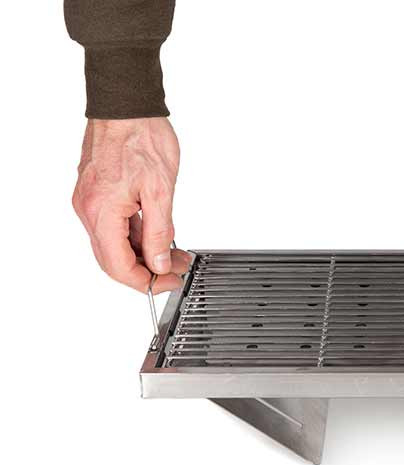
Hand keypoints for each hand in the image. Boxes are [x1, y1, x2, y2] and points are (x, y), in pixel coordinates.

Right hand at [72, 118, 190, 293]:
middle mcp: (89, 209)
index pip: (119, 266)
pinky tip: (156, 235)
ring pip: (113, 244)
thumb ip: (160, 232)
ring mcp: (89, 201)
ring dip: (142, 253)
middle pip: (112, 260)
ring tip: (172, 252)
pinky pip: (113, 225)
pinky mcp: (96, 193)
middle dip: (146, 271)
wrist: (126, 104)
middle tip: (175, 270)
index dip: (146, 281)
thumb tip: (160, 262)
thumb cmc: (141, 136)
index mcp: (101, 211)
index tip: (169, 281)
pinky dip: (134, 235)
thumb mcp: (161, 190)